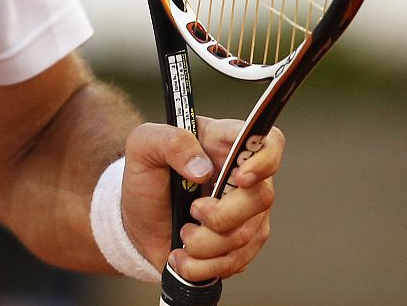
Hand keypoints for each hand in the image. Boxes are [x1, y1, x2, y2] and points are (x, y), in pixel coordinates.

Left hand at [120, 118, 283, 283]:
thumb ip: (170, 142)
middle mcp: (246, 178)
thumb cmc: (146, 178)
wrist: (138, 222)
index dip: (264, 160)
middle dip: (220, 214)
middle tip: (192, 210)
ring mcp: (249, 215)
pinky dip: (201, 265)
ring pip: (244, 236)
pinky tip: (182, 256)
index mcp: (225, 144)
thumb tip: (201, 169)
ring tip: (182, 233)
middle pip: (261, 198)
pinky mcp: (243, 246)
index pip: (268, 143)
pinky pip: (234, 262)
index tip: (241, 177)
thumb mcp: (143, 145)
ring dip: (203, 243)